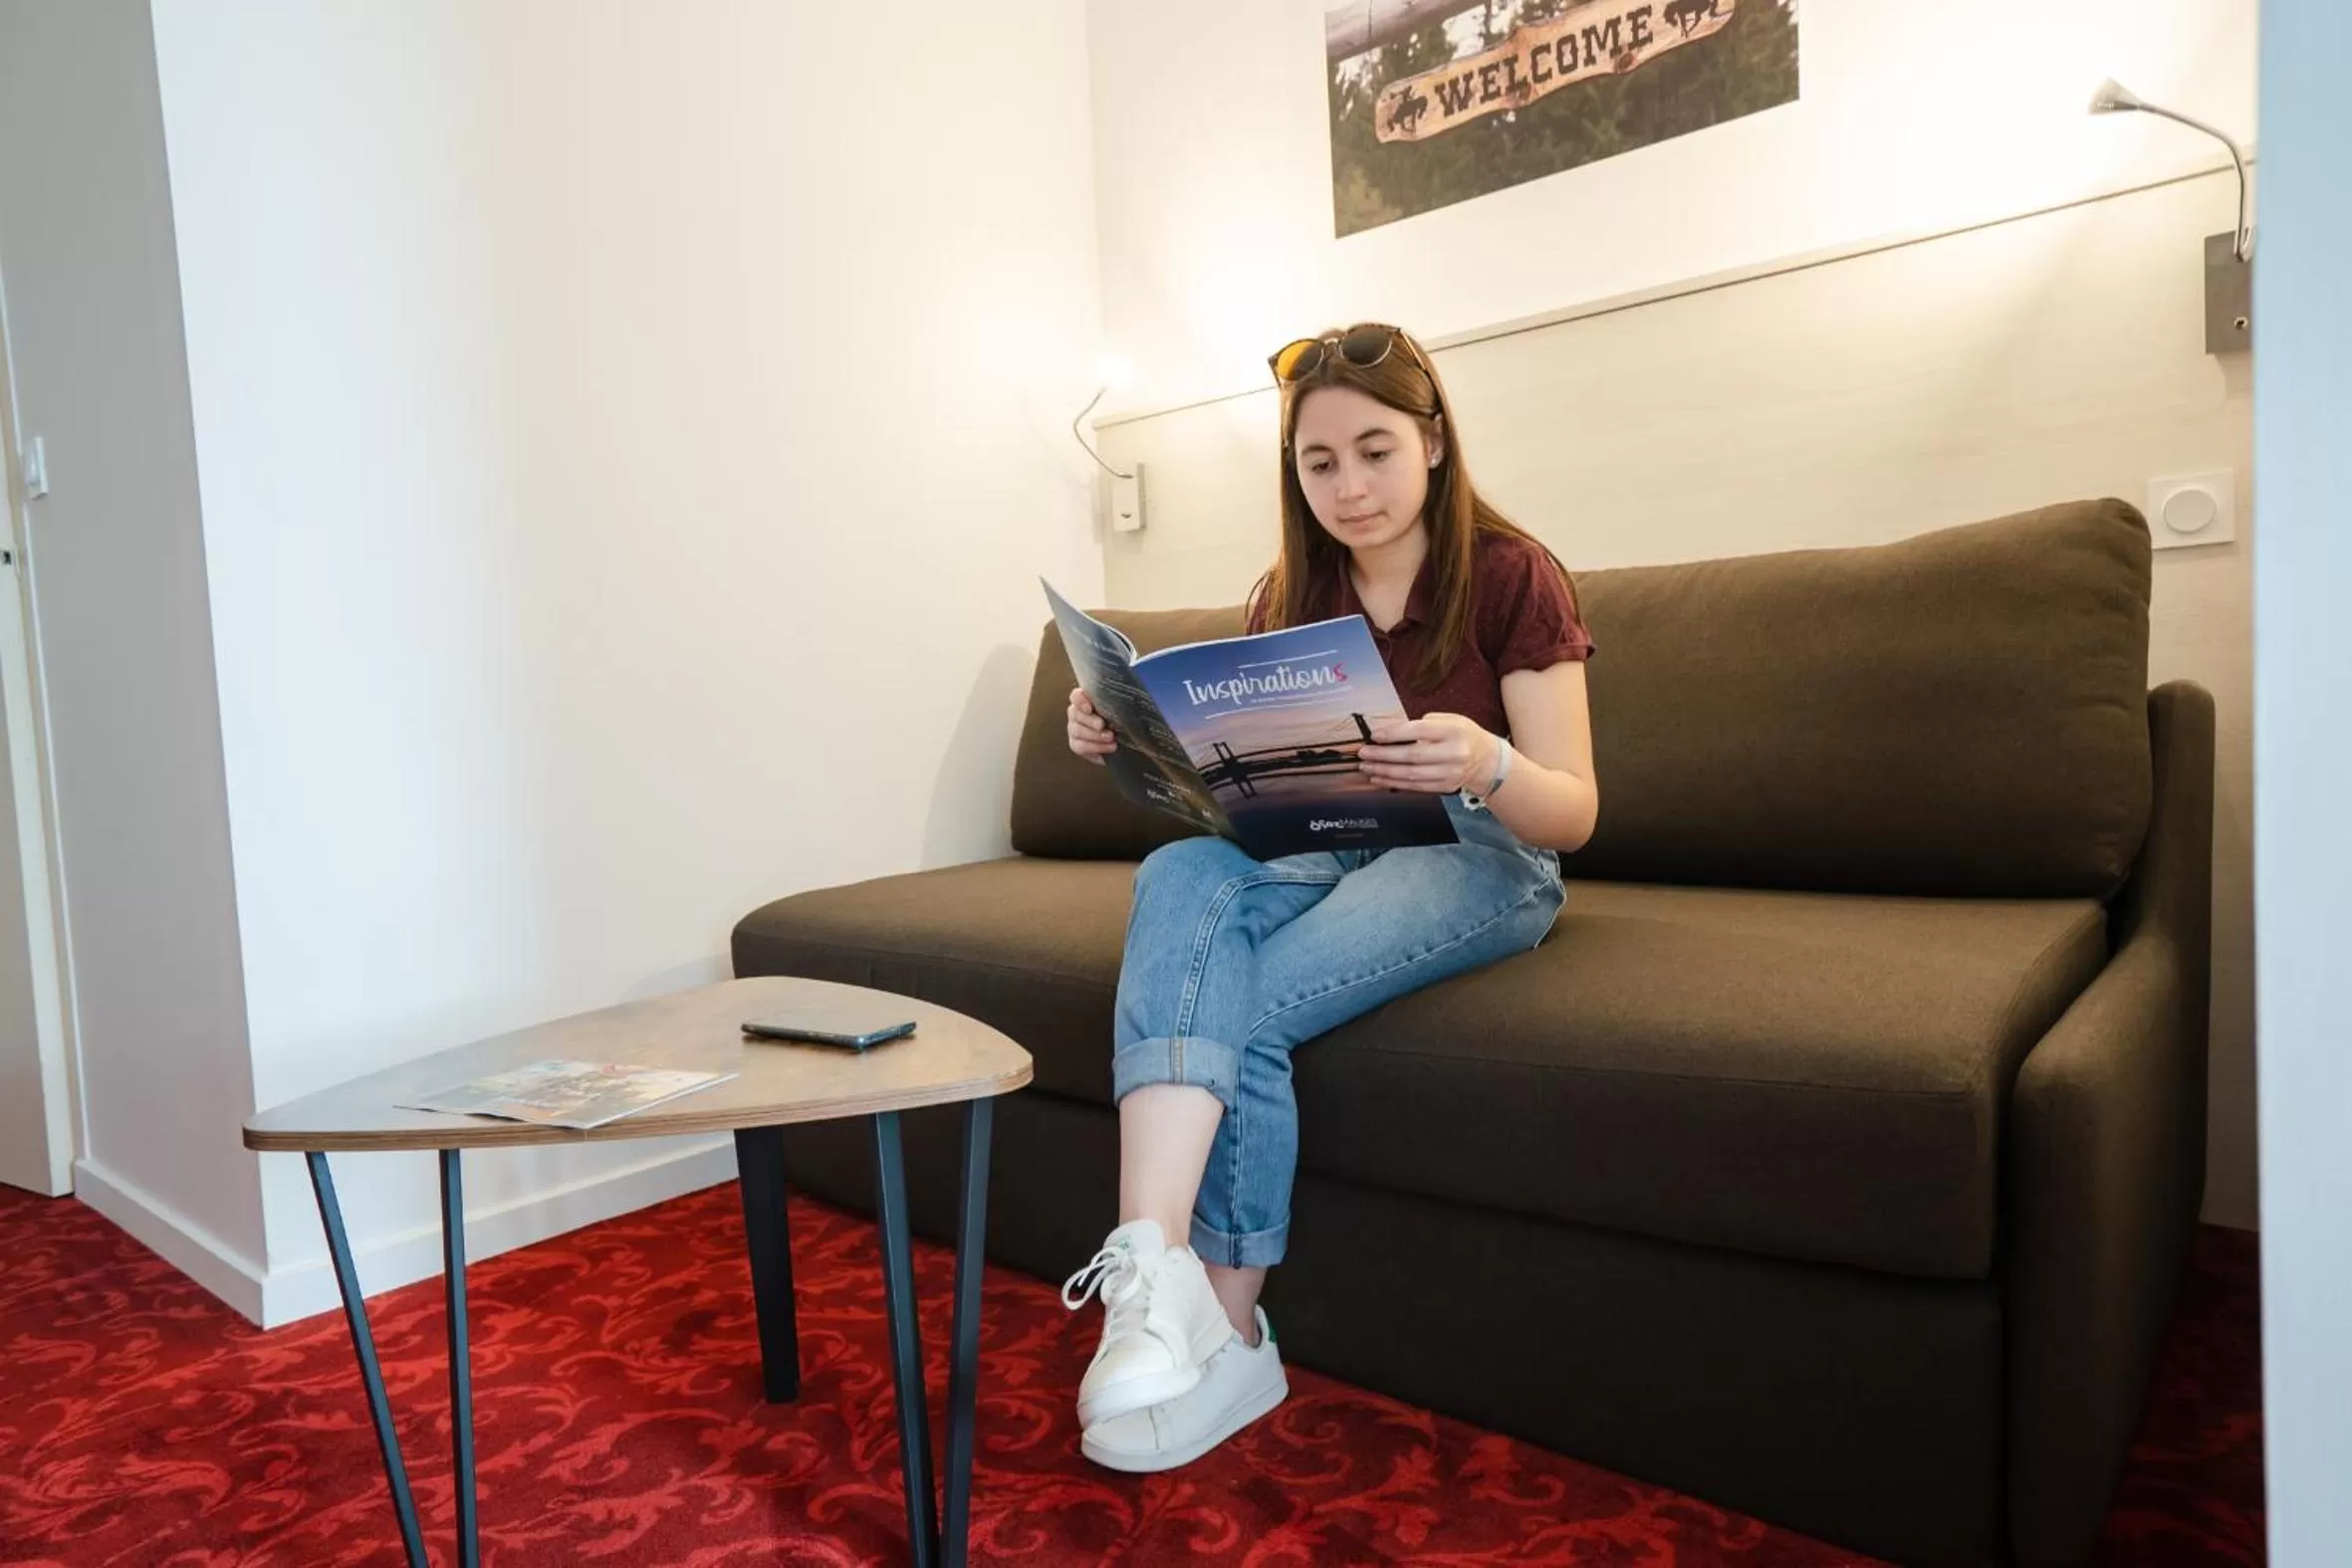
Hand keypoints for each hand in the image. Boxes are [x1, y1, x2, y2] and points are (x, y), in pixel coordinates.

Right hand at [1067, 686, 1117, 764]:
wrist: (1122, 742)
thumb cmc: (1122, 721)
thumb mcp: (1122, 710)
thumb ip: (1117, 703)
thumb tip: (1122, 700)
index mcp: (1086, 699)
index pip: (1076, 696)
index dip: (1080, 701)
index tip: (1089, 708)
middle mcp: (1076, 713)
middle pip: (1075, 713)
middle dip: (1090, 720)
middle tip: (1102, 725)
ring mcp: (1074, 729)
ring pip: (1077, 731)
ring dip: (1096, 735)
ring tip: (1111, 737)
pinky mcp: (1076, 745)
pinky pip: (1081, 746)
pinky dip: (1097, 747)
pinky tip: (1110, 746)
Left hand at [1357, 713, 1497, 794]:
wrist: (1486, 759)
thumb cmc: (1463, 735)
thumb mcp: (1450, 719)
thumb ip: (1424, 724)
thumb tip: (1392, 732)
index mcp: (1453, 731)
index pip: (1418, 731)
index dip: (1394, 733)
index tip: (1375, 735)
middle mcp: (1453, 754)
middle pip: (1411, 756)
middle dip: (1383, 755)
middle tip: (1364, 754)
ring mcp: (1449, 773)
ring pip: (1410, 774)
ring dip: (1384, 772)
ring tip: (1366, 767)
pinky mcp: (1444, 787)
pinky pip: (1415, 786)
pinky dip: (1394, 783)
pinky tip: (1379, 779)